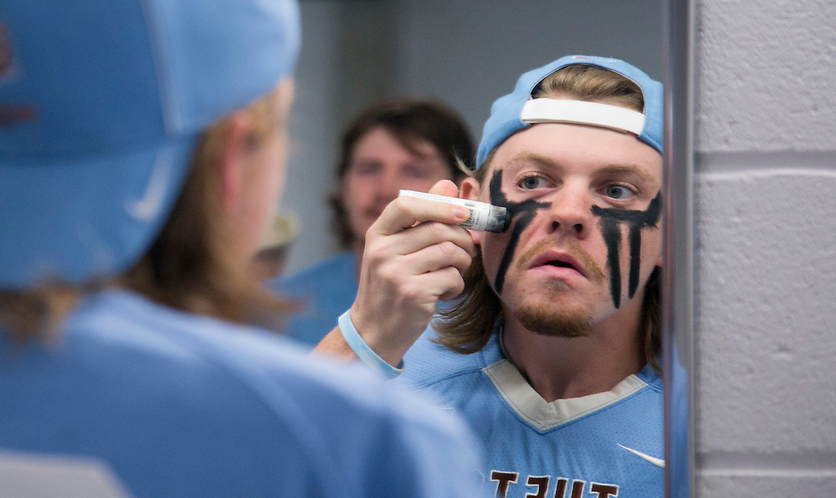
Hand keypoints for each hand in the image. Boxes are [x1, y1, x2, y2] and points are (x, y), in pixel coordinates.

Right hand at [349, 180, 476, 365]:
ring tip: (452, 274)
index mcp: (377, 234)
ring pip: (451, 252)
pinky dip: (456, 286)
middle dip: (463, 240)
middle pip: (439, 229)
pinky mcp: (413, 294)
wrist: (373, 331)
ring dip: (462, 264)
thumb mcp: (396, 249)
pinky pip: (453, 277)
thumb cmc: (391, 286)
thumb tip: (450, 184)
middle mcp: (382, 251)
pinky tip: (444, 294)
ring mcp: (395, 273)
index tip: (462, 213)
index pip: (407, 204)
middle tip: (465, 253)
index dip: (439, 204)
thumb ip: (421, 218)